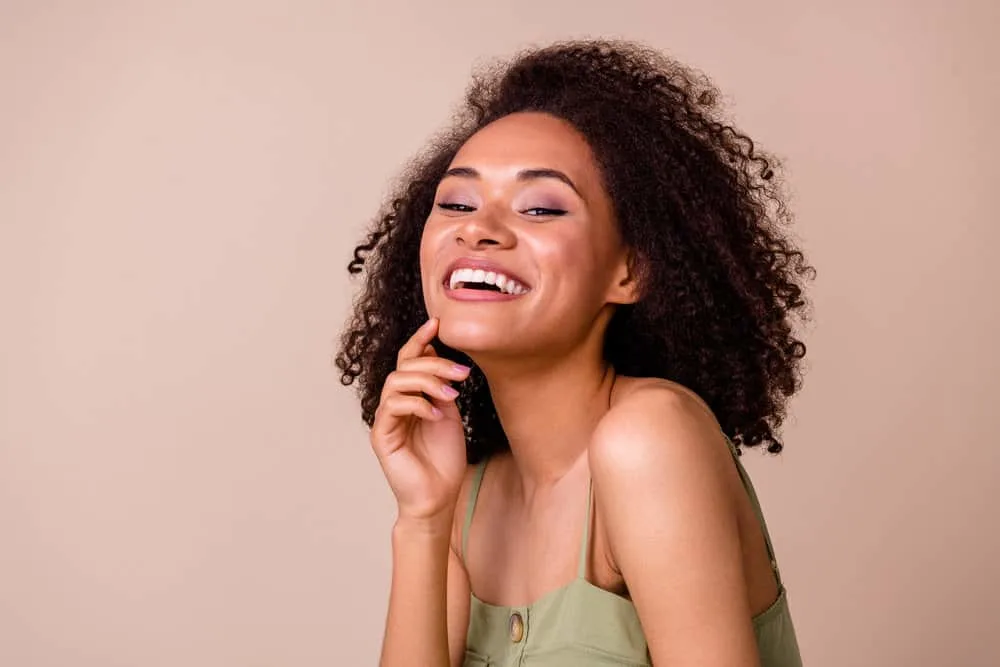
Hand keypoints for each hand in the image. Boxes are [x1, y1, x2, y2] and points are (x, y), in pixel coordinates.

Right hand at [370, 318, 469, 521]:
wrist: (438, 496)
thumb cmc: (444, 458)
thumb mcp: (448, 412)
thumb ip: (440, 386)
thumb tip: (437, 353)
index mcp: (410, 396)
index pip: (409, 360)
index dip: (420, 340)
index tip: (438, 323)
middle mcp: (394, 404)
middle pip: (404, 367)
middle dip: (434, 364)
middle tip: (462, 373)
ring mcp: (386, 420)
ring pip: (396, 382)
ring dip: (427, 382)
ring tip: (452, 394)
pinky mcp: (381, 436)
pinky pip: (392, 407)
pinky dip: (417, 404)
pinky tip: (437, 414)